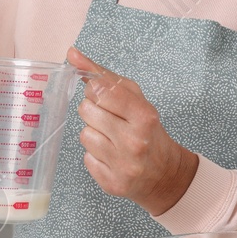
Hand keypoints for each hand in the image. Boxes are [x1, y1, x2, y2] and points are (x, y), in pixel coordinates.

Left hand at [68, 47, 197, 216]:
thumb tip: (72, 54)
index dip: (96, 90)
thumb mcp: (135, 98)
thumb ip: (103, 75)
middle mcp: (134, 141)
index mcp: (144, 116)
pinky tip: (111, 156)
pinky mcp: (111, 183)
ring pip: (84, 135)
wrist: (164, 173)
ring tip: (112, 139)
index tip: (103, 94)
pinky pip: (86, 158)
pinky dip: (95, 156)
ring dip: (94, 134)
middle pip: (87, 111)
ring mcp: (122, 165)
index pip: (100, 90)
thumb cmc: (147, 130)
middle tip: (110, 119)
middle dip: (94, 111)